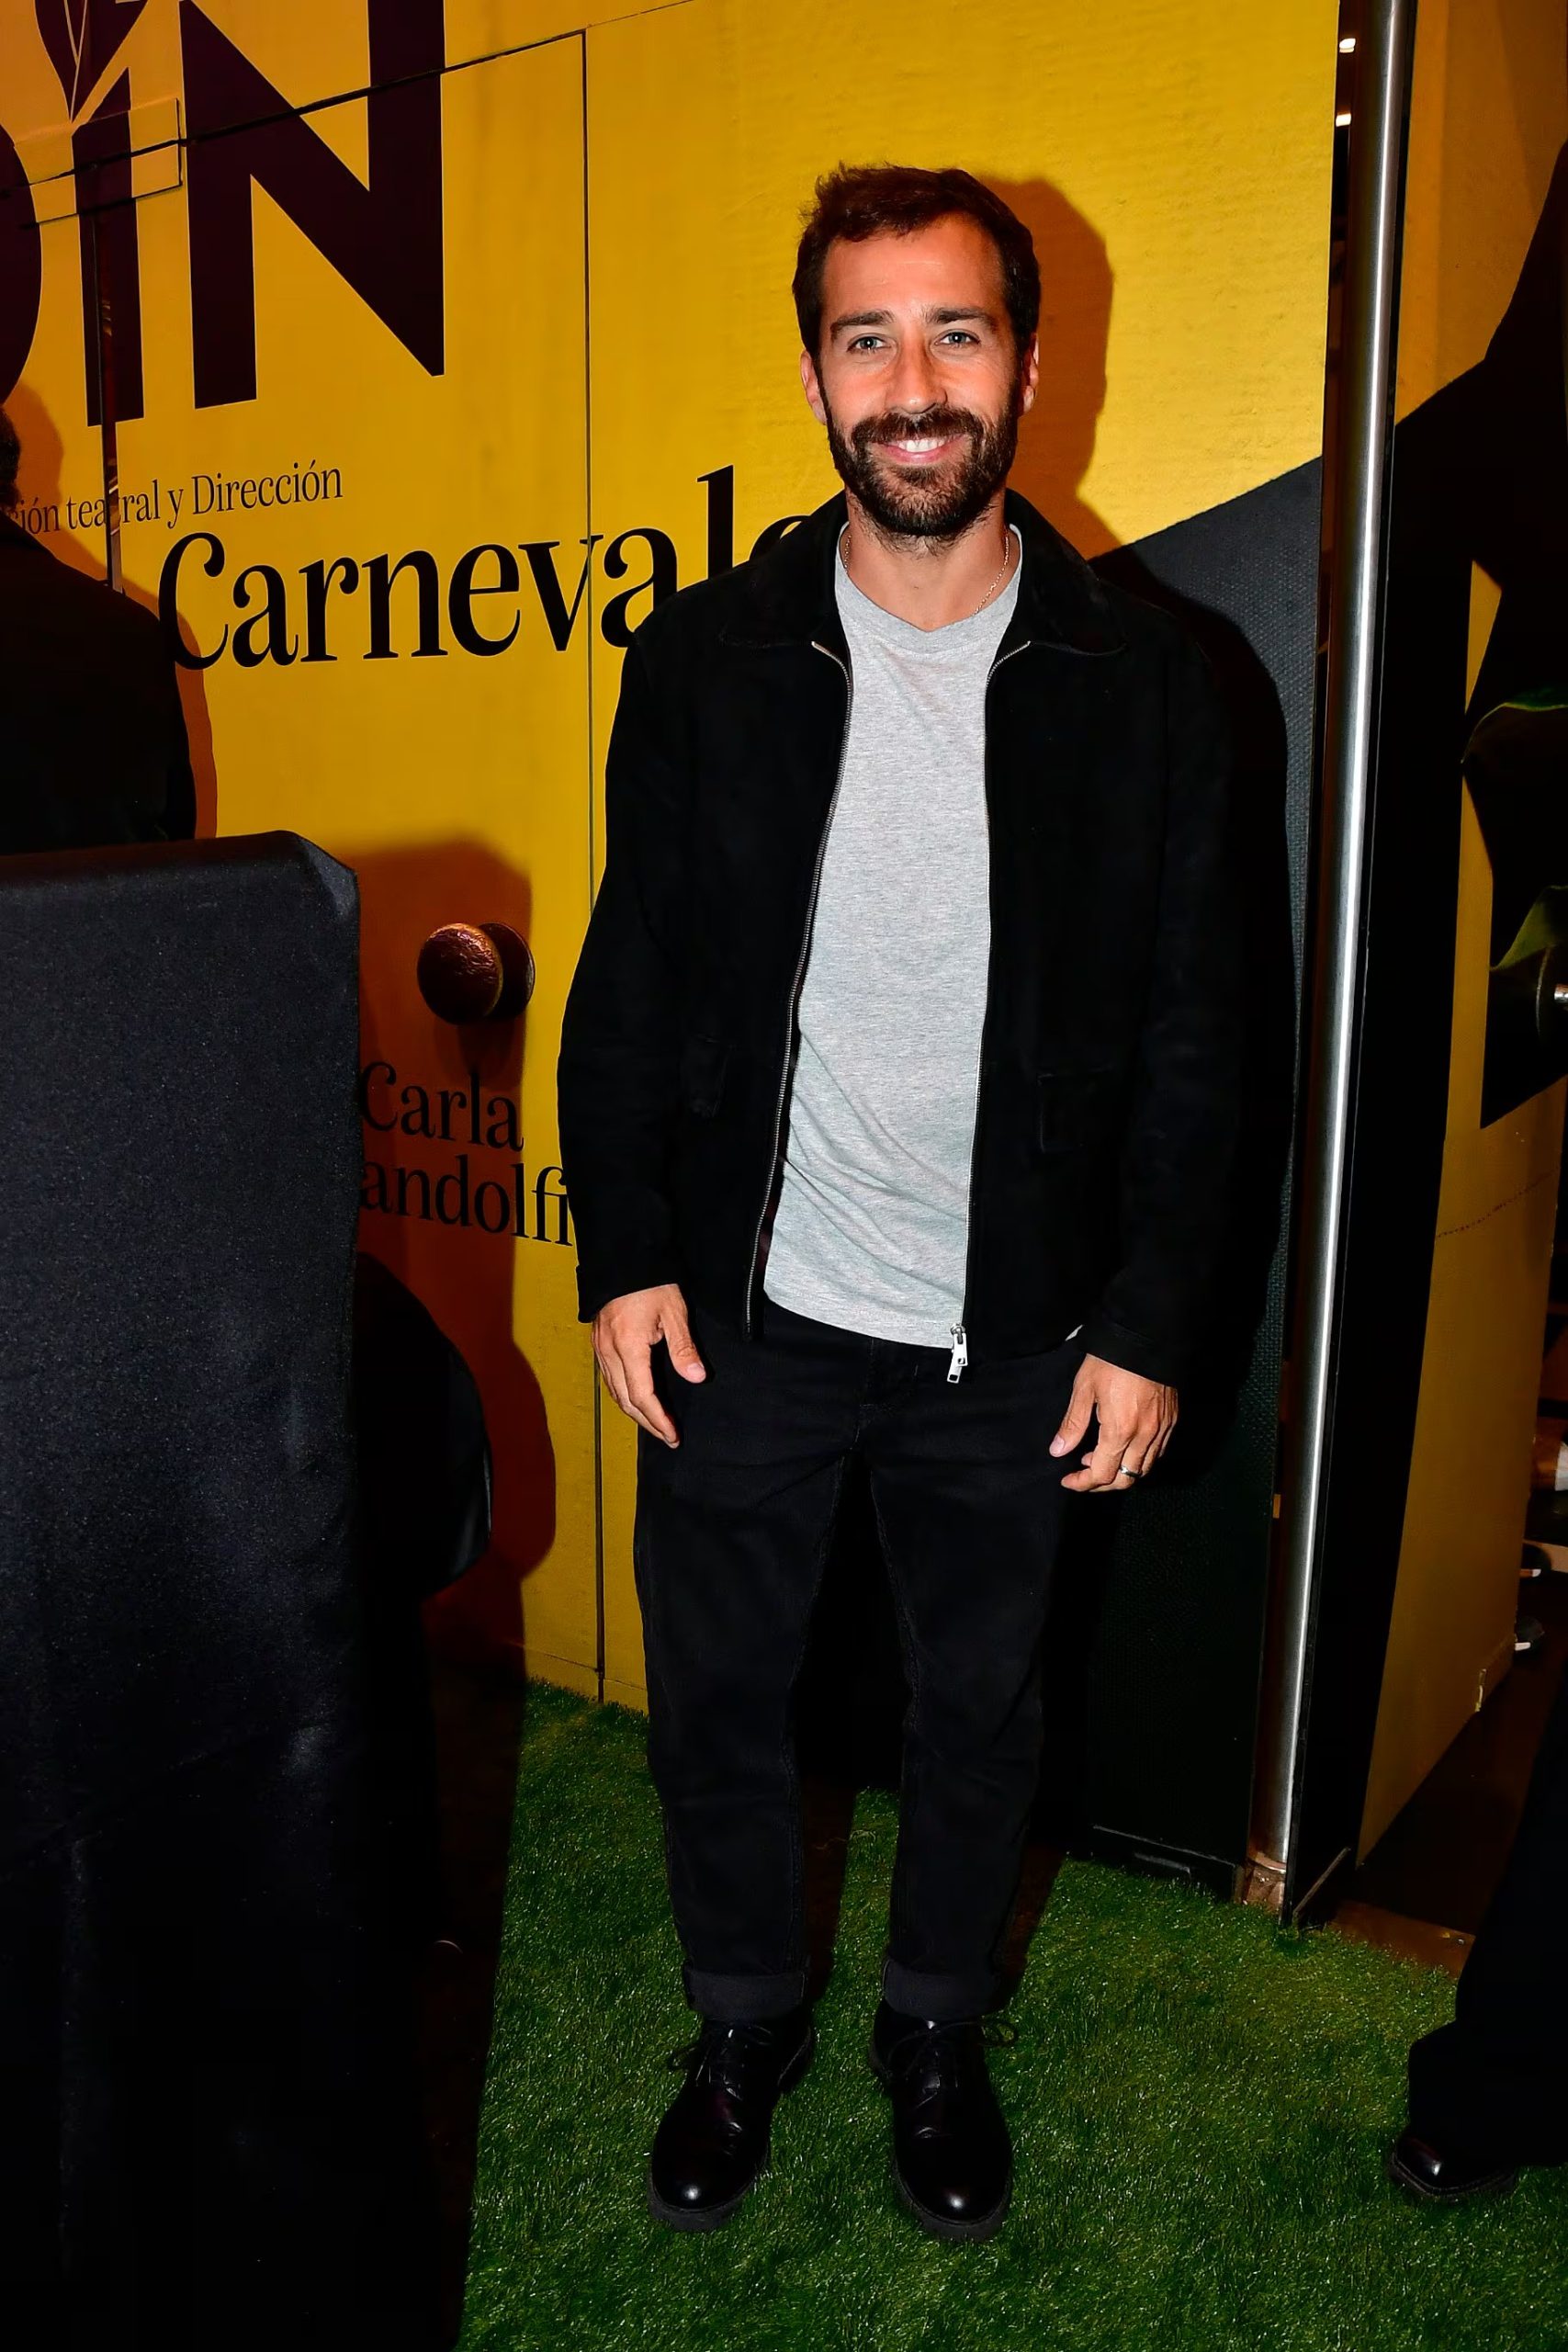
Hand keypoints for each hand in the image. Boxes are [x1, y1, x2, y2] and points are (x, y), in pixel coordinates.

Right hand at [592, 1283, 705, 1445]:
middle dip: (647, 1422)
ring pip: (614, 1391)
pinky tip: (636, 1398)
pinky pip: (609, 1378)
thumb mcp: (674, 1312)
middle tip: (667, 1436)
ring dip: (634, 1411)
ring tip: (654, 1424)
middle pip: (625, 1400)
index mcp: (628, 1346)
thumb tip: (696, 1378)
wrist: (623, 1256)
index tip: (672, 1434)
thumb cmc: (651, 1281)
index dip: (657, 1419)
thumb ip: (683, 1348)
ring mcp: (600, 1347)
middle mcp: (609, 1351)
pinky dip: (623, 1395)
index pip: (642, 1396)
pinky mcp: (598, 1341)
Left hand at [1050, 1354, 1175, 1492]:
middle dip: (1102, 1483)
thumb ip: (1073, 1424)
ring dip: (1121, 1472)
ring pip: (1144, 1468)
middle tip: (1084, 1472)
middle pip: (1126, 1479)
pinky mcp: (1172, 1420)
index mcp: (1120, 1430)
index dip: (1083, 1483)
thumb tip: (1058, 1451)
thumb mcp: (1084, 1388)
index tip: (1068, 1480)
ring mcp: (1162, 1429)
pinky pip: (1157, 1452)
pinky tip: (1124, 1445)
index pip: (1102, 1474)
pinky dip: (1140, 1458)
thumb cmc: (1111, 1360)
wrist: (1147, 1336)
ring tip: (1100, 1456)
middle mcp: (1145, 1436)